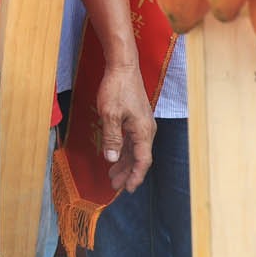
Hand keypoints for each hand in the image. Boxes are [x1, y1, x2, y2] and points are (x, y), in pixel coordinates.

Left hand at [95, 62, 155, 192]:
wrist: (123, 67)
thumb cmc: (117, 89)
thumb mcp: (109, 114)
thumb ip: (112, 138)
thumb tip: (112, 159)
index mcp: (143, 131)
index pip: (142, 160)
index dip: (135, 176)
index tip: (128, 189)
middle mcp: (146, 130)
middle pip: (138, 157)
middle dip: (127, 172)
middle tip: (115, 185)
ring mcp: (142, 124)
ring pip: (134, 149)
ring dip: (124, 162)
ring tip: (112, 175)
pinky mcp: (136, 118)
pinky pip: (131, 140)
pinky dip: (123, 150)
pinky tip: (114, 156)